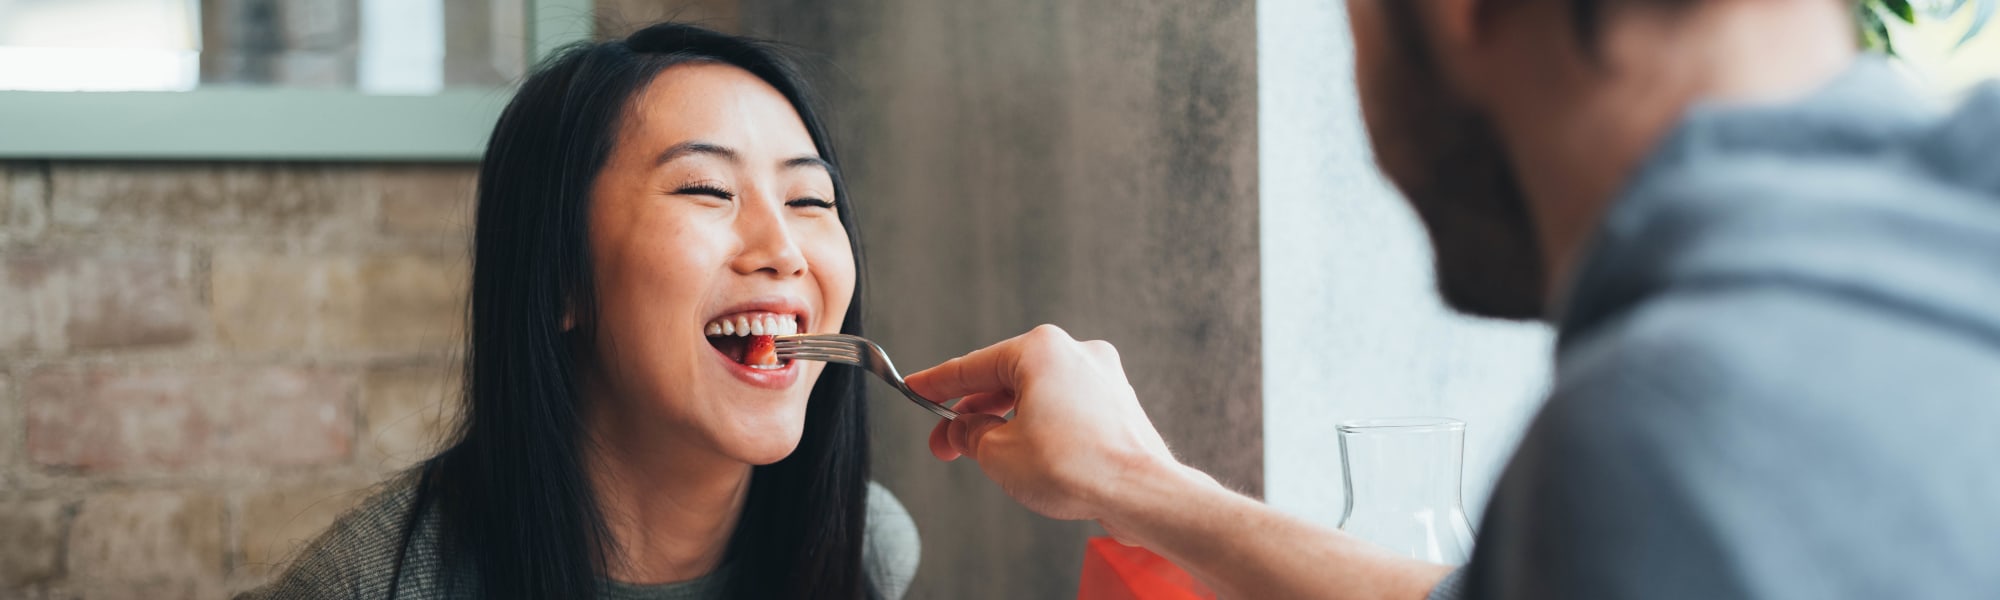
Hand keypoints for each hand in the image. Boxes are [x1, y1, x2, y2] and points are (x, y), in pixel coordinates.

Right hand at [905, 325, 1194, 530]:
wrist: (1140, 492)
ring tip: (985, 454)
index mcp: (1042, 349)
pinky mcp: (1117, 404)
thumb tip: (965, 431)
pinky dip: (1040, 427)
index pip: (974, 366)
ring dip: (1006, 422)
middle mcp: (1076, 353)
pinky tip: (1026, 455)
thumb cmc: (1077, 466)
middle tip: (946, 444)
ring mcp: (1102, 378)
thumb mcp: (998, 453)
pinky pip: (1065, 410)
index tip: (917, 388)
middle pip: (1006, 380)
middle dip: (972, 413)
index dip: (938, 383)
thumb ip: (971, 434)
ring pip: (1037, 395)